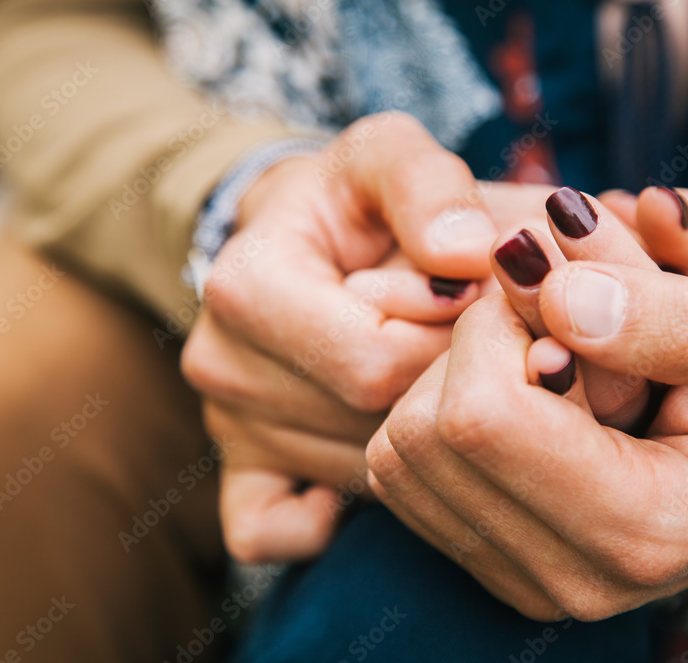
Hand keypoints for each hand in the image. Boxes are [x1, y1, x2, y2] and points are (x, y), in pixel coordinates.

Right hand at [182, 112, 497, 561]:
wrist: (297, 239)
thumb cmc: (352, 201)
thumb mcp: (387, 157)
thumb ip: (429, 186)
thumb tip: (469, 254)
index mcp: (245, 285)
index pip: (376, 357)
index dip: (447, 334)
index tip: (465, 297)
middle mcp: (218, 363)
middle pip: (369, 417)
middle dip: (437, 379)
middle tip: (458, 335)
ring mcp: (224, 425)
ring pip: (357, 469)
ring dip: (414, 426)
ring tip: (425, 367)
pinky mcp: (236, 469)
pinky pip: (275, 530)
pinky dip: (332, 513)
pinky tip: (377, 460)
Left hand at [367, 234, 687, 620]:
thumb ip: (687, 318)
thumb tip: (557, 297)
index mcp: (641, 531)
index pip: (482, 413)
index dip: (503, 322)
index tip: (564, 287)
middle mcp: (566, 577)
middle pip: (427, 430)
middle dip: (475, 343)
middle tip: (552, 318)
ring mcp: (515, 577)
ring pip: (397, 448)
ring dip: (453, 375)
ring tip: (543, 357)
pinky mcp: (482, 558)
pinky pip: (398, 468)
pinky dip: (437, 407)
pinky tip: (515, 391)